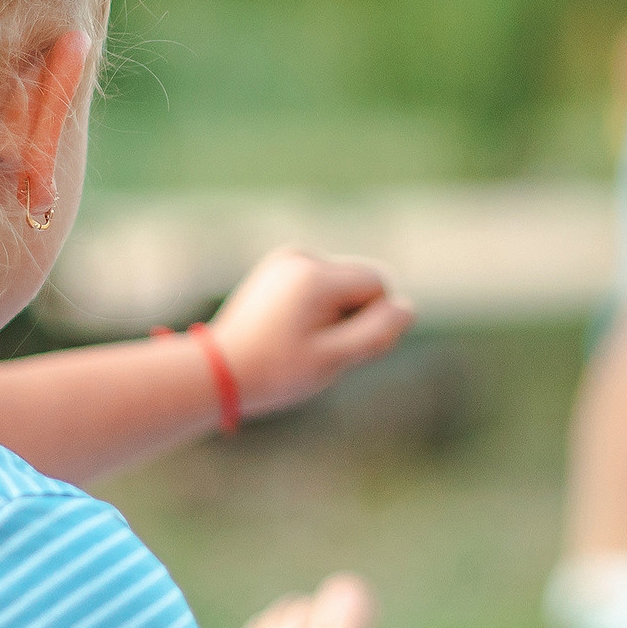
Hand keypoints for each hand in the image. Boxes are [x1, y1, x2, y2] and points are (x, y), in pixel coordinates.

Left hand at [208, 249, 412, 419]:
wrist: (219, 371)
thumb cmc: (275, 371)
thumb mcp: (332, 360)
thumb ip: (375, 334)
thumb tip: (406, 309)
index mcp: (315, 275)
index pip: (378, 283)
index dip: (372, 319)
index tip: (340, 346)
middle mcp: (301, 256)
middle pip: (361, 280)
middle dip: (353, 315)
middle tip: (319, 349)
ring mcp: (287, 259)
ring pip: (342, 284)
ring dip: (335, 312)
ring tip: (302, 341)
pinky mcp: (279, 267)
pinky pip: (321, 284)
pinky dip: (318, 307)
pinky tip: (293, 330)